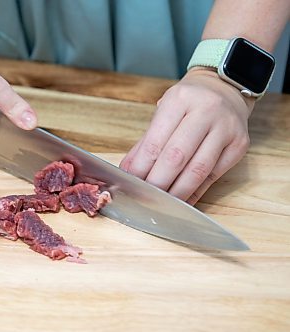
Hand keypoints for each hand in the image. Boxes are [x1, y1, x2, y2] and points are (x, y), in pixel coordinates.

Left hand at [120, 67, 253, 204]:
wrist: (224, 89)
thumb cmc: (187, 104)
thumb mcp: (163, 113)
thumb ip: (145, 143)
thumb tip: (128, 171)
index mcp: (179, 100)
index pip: (155, 142)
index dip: (141, 168)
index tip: (131, 184)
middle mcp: (206, 111)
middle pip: (177, 157)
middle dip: (158, 183)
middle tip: (144, 198)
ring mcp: (226, 128)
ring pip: (198, 170)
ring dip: (177, 192)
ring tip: (162, 204)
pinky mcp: (240, 145)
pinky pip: (214, 176)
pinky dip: (196, 192)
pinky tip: (183, 202)